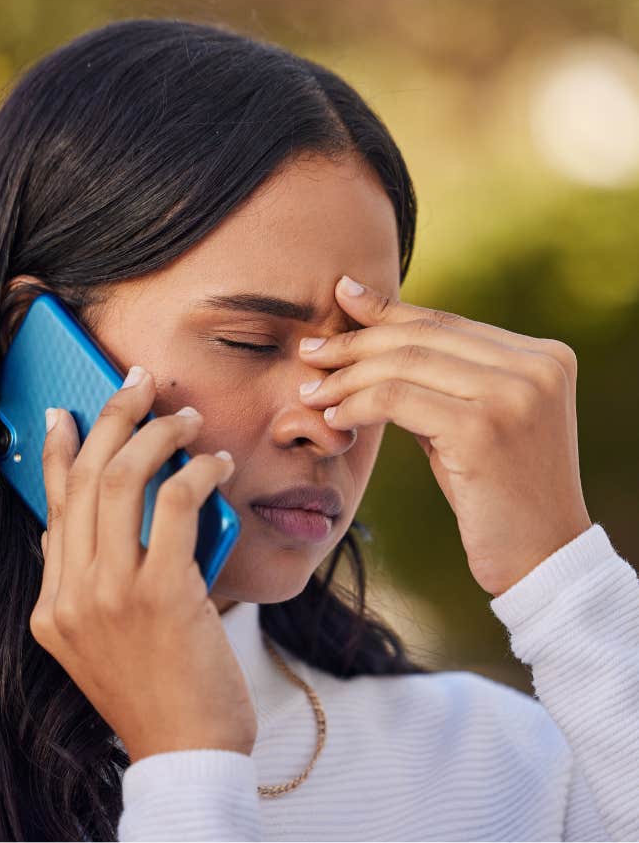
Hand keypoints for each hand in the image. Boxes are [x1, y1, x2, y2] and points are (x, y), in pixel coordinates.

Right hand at [30, 368, 256, 762]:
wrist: (186, 753)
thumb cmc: (156, 689)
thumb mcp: (99, 641)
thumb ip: (83, 582)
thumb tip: (76, 524)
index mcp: (51, 605)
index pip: (50, 506)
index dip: (55, 451)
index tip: (64, 410)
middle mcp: (71, 595)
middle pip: (83, 479)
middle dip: (112, 418)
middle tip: (140, 386)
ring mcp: (111, 595)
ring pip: (122, 479)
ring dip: (159, 435)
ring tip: (187, 417)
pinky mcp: (162, 595)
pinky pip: (177, 504)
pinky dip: (199, 471)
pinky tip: (219, 463)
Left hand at [298, 275, 592, 596]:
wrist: (540, 558)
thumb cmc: (496, 491)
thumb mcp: (472, 421)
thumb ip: (440, 379)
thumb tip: (373, 337)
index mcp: (543, 356)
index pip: (445, 322)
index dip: (387, 310)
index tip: (341, 296)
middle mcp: (536, 366)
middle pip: (422, 337)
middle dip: (355, 342)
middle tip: (310, 351)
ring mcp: (515, 394)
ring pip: (405, 364)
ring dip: (347, 377)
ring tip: (312, 391)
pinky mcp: (484, 428)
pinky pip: (398, 399)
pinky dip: (358, 404)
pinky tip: (335, 417)